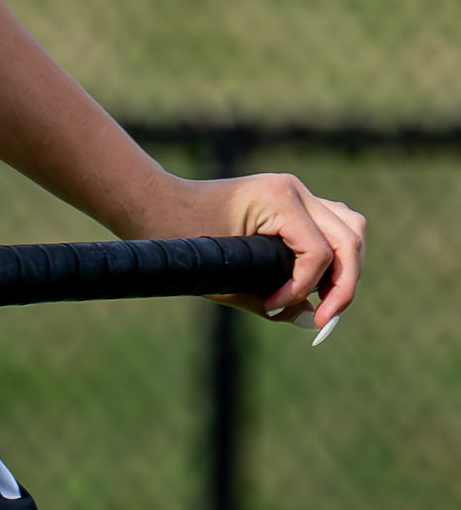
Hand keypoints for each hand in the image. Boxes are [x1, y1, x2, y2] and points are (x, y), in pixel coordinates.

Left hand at [141, 171, 366, 337]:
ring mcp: (296, 191)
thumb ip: (271, 302)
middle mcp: (293, 189)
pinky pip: (334, 225)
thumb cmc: (184, 237)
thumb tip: (309, 319)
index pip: (318, 253)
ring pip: (351, 228)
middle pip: (349, 239)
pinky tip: (318, 282)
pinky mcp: (292, 201)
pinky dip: (337, 254)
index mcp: (277, 198)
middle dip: (343, 286)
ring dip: (348, 268)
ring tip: (327, 302)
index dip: (302, 290)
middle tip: (323, 320)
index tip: (271, 309)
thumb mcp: (225, 278)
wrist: (159, 205)